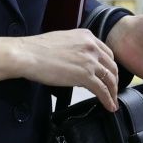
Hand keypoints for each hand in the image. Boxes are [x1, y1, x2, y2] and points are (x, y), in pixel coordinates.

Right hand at [0, 30, 119, 111]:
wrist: (28, 54)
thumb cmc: (38, 49)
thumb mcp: (63, 41)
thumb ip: (77, 49)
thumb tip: (80, 64)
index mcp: (87, 36)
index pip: (107, 53)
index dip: (110, 66)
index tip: (110, 75)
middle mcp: (91, 46)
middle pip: (111, 65)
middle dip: (114, 80)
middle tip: (114, 90)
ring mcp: (89, 61)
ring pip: (110, 78)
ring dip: (113, 92)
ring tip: (113, 101)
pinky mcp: (85, 76)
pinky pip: (102, 90)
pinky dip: (108, 99)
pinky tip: (109, 106)